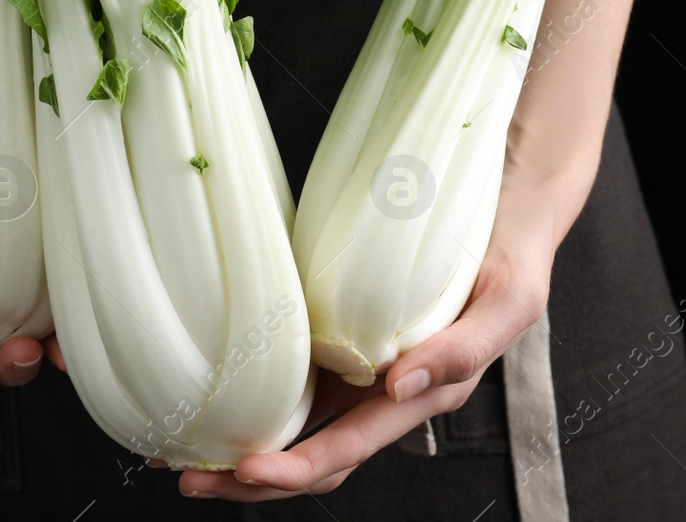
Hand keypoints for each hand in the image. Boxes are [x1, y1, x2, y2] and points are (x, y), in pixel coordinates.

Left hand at [177, 168, 557, 500]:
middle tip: (186, 476)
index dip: (298, 467)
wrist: (506, 209)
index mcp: (418, 396)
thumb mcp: (507, 301)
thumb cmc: (510, 258)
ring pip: (292, 424)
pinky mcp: (338, 334)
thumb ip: (463, 350)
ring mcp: (356, 367)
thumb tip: (400, 386)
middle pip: (310, 456)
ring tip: (175, 449)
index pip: (350, 449)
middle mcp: (380, 392)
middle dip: (249, 476)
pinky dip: (246, 395)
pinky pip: (290, 375)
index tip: (249, 469)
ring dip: (236, 445)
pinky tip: (204, 394)